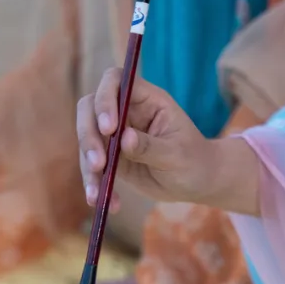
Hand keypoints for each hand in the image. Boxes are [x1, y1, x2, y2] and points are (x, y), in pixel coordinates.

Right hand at [76, 68, 260, 215]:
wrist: (197, 182)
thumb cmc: (194, 161)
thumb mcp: (177, 155)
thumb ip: (151, 146)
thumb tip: (124, 139)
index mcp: (146, 99)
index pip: (115, 81)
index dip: (105, 98)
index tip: (109, 128)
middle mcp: (126, 111)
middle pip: (90, 108)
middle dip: (88, 135)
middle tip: (98, 163)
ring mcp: (115, 134)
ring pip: (87, 139)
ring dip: (88, 165)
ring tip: (98, 193)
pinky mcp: (111, 156)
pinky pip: (92, 166)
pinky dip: (95, 183)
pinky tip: (104, 202)